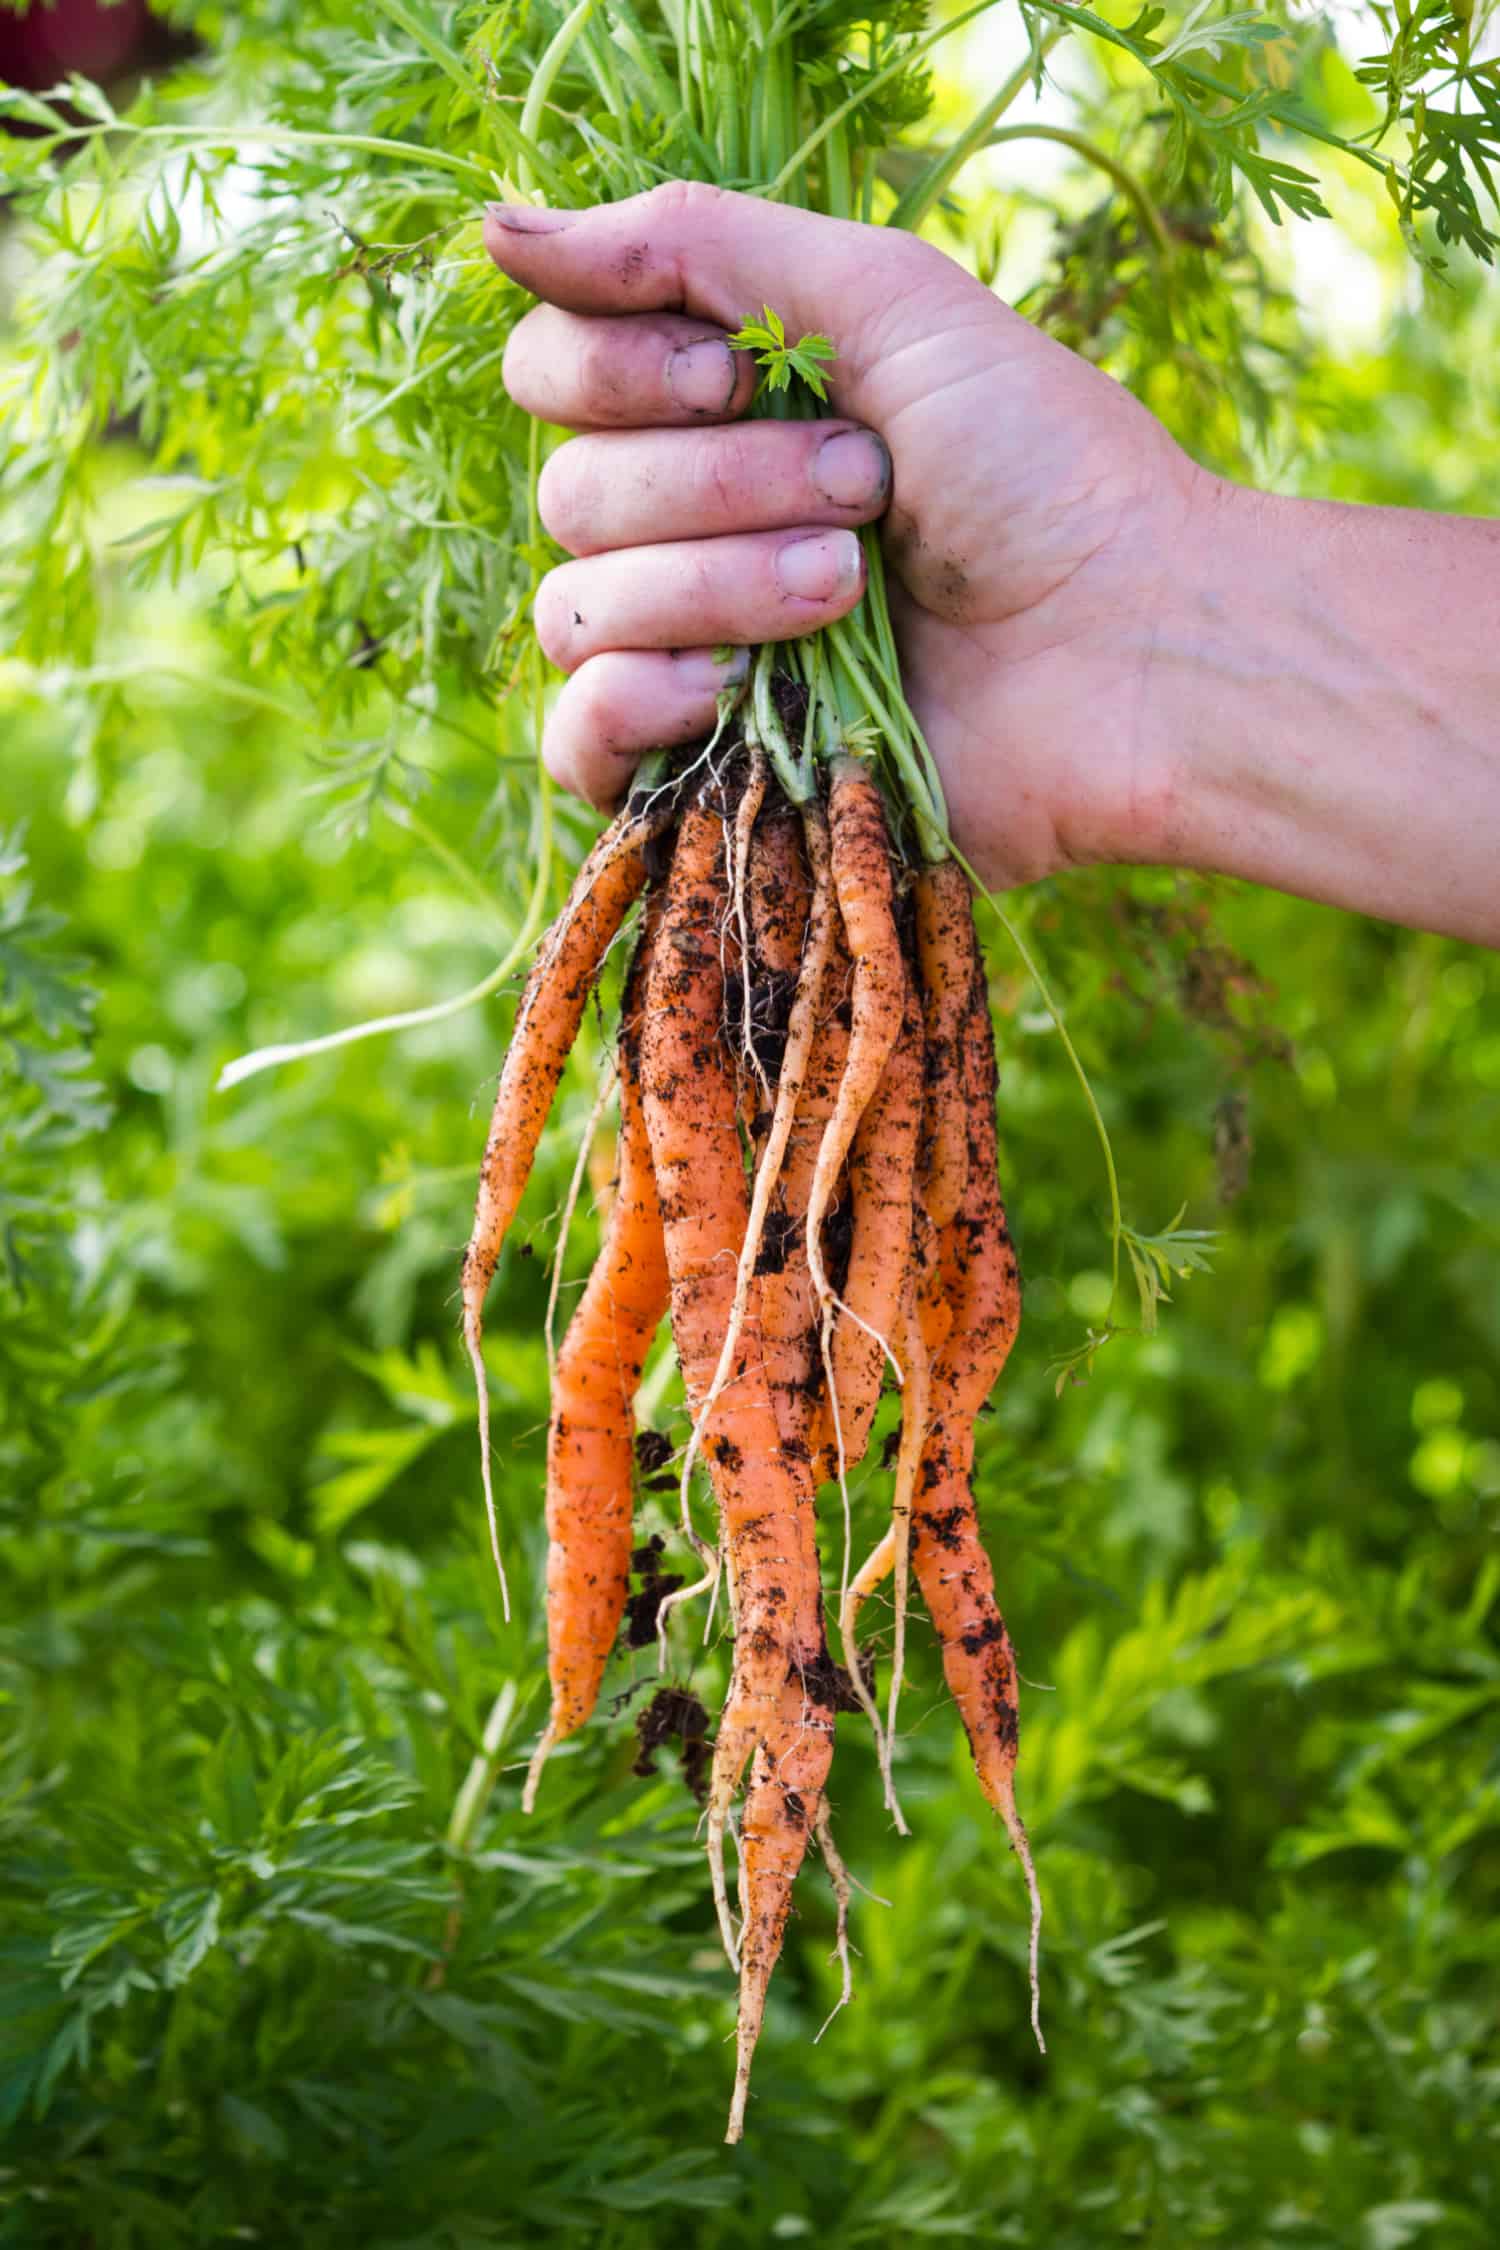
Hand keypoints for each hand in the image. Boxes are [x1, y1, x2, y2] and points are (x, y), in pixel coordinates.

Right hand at [484, 184, 1197, 887]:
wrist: (1131, 649)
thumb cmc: (1039, 468)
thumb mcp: (884, 298)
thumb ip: (694, 245)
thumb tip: (494, 228)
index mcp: (719, 415)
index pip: (553, 374)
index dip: (616, 370)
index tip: (731, 376)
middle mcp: (691, 531)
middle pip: (568, 493)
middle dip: (714, 484)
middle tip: (865, 491)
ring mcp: (695, 657)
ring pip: (574, 611)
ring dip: (715, 585)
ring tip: (854, 589)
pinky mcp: (711, 774)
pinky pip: (575, 742)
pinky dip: (633, 704)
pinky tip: (728, 689)